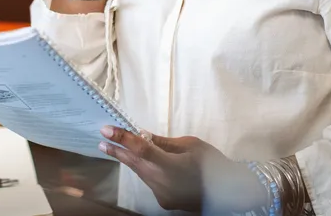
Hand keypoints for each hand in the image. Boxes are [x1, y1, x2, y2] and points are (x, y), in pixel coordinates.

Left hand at [99, 126, 266, 213]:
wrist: (228, 192)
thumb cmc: (212, 164)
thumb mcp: (191, 145)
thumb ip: (164, 143)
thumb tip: (143, 136)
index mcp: (169, 166)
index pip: (140, 149)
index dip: (122, 138)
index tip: (106, 130)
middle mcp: (160, 183)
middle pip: (135, 163)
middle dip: (118, 151)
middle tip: (102, 140)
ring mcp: (161, 194)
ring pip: (141, 173)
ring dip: (130, 160)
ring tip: (114, 148)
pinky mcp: (164, 201)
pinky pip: (150, 181)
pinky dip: (144, 170)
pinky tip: (141, 162)